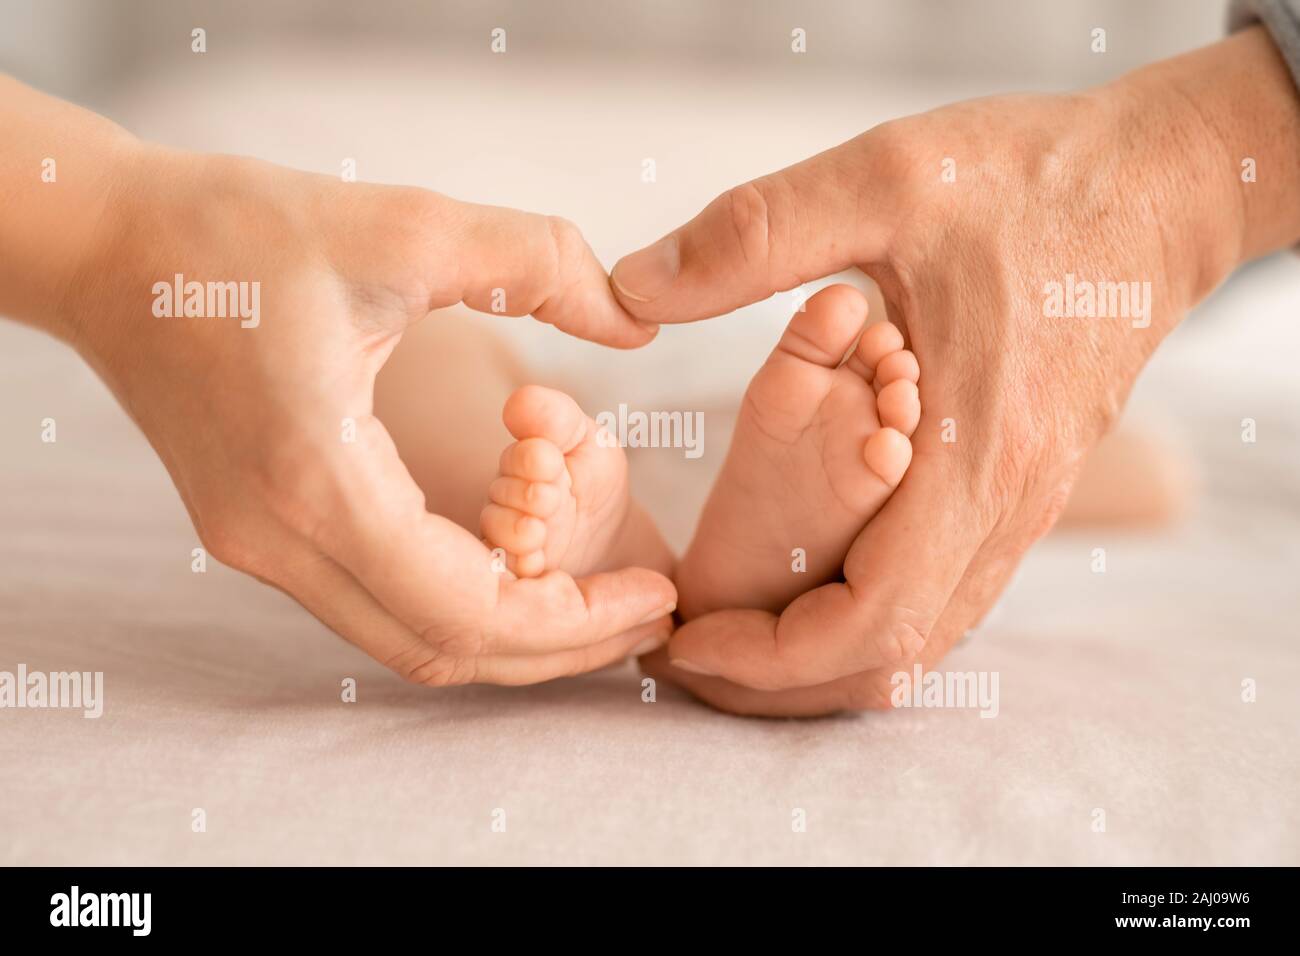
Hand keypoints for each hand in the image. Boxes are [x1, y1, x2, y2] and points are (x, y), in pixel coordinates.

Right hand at [63, 143, 675, 684]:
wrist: (108, 246)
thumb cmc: (237, 229)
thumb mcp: (406, 226)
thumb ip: (540, 262)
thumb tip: (637, 322)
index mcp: (319, 480)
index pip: (471, 610)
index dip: (576, 619)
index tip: (656, 596)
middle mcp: (281, 541)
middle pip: (446, 649)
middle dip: (560, 646)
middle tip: (647, 614)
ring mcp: (260, 548)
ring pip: (408, 638)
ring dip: (510, 633)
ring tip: (596, 596)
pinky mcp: (257, 533)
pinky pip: (374, 603)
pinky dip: (456, 602)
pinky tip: (514, 560)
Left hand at [618, 28, 1299, 713]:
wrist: (1166, 187)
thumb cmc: (1031, 182)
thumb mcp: (886, 180)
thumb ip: (756, 235)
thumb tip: (633, 286)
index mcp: (971, 455)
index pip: (870, 621)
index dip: (768, 655)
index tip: (687, 641)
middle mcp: (1008, 504)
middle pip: (893, 654)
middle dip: (782, 676)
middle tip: (691, 651)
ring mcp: (1027, 504)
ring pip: (927, 633)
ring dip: (826, 653)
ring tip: (735, 629)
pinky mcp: (1029, 487)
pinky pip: (951, 591)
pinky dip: (873, 614)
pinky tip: (815, 581)